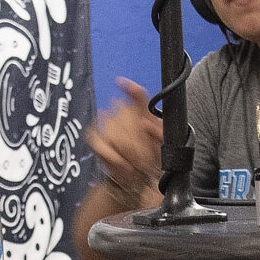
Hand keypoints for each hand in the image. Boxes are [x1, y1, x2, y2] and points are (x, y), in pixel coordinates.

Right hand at [89, 77, 163, 195]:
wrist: (137, 176)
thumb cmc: (152, 157)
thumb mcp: (164, 146)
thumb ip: (160, 134)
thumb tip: (146, 126)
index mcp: (143, 112)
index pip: (137, 94)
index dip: (128, 87)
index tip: (121, 83)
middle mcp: (123, 113)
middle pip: (124, 117)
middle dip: (136, 140)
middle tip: (145, 155)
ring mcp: (107, 123)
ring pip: (113, 132)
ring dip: (125, 150)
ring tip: (135, 161)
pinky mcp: (95, 136)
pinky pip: (99, 142)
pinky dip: (111, 156)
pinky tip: (122, 162)